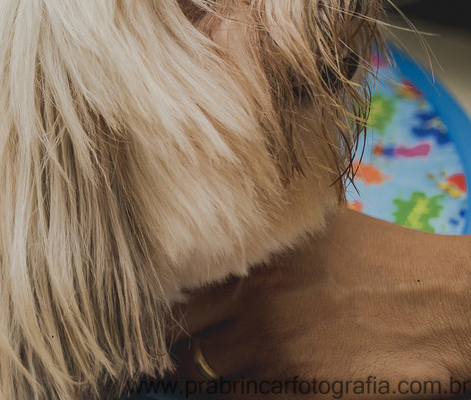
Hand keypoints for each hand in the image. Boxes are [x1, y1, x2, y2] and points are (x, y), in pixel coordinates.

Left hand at [169, 208, 470, 397]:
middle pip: (181, 335)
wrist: (447, 301)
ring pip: (208, 376)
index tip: (167, 314)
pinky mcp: (305, 391)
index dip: (166, 305)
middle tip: (181, 351)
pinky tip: (252, 388)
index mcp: (253, 258)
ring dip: (207, 378)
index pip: (176, 287)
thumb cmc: (385, 258)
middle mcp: (256, 301)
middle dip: (177, 345)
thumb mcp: (315, 226)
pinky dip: (243, 396)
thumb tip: (215, 231)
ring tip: (212, 374)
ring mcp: (278, 350)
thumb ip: (264, 236)